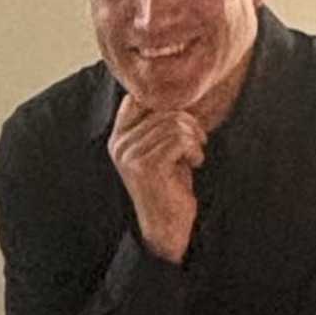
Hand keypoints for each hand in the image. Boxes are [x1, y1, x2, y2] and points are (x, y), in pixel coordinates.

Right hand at [112, 92, 202, 266]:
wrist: (169, 226)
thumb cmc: (171, 185)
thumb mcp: (161, 148)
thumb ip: (159, 122)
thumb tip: (176, 88)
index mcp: (118, 137)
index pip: (140, 99)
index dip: (167, 105)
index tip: (183, 125)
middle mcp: (119, 144)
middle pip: (163, 109)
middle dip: (188, 124)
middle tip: (197, 142)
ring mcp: (129, 155)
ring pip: (173, 123)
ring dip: (193, 138)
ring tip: (195, 154)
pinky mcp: (145, 166)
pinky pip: (179, 140)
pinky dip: (194, 149)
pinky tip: (195, 162)